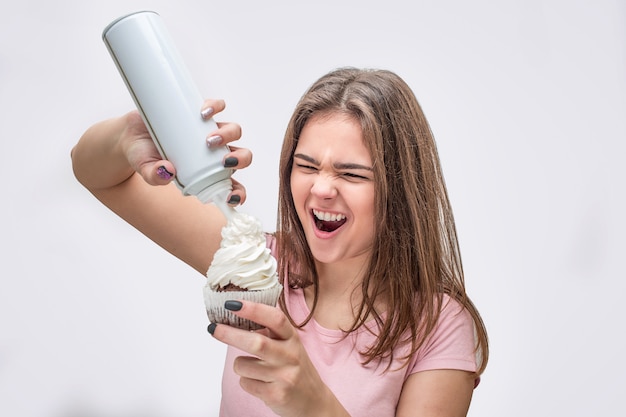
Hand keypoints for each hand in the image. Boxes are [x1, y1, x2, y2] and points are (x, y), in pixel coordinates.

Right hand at [119, 99, 251, 204]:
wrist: (131, 135)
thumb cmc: (144, 158)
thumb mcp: (146, 171)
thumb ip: (155, 176)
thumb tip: (167, 171)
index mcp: (208, 173)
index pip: (232, 185)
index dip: (238, 192)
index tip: (232, 197)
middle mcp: (214, 153)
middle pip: (241, 155)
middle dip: (240, 159)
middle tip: (223, 161)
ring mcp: (209, 131)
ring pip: (234, 131)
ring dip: (229, 134)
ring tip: (209, 139)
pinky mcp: (200, 112)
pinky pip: (217, 106)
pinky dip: (216, 107)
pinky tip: (204, 113)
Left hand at [209, 301, 348, 416]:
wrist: (313, 401)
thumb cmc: (294, 368)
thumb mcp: (288, 345)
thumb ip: (269, 332)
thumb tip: (236, 316)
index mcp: (292, 338)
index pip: (275, 319)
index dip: (253, 309)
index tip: (232, 304)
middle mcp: (290, 355)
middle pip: (256, 342)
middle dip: (230, 334)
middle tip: (213, 328)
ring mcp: (284, 376)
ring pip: (243, 365)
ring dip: (240, 365)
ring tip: (254, 368)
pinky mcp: (276, 395)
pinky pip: (245, 383)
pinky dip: (246, 381)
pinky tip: (260, 383)